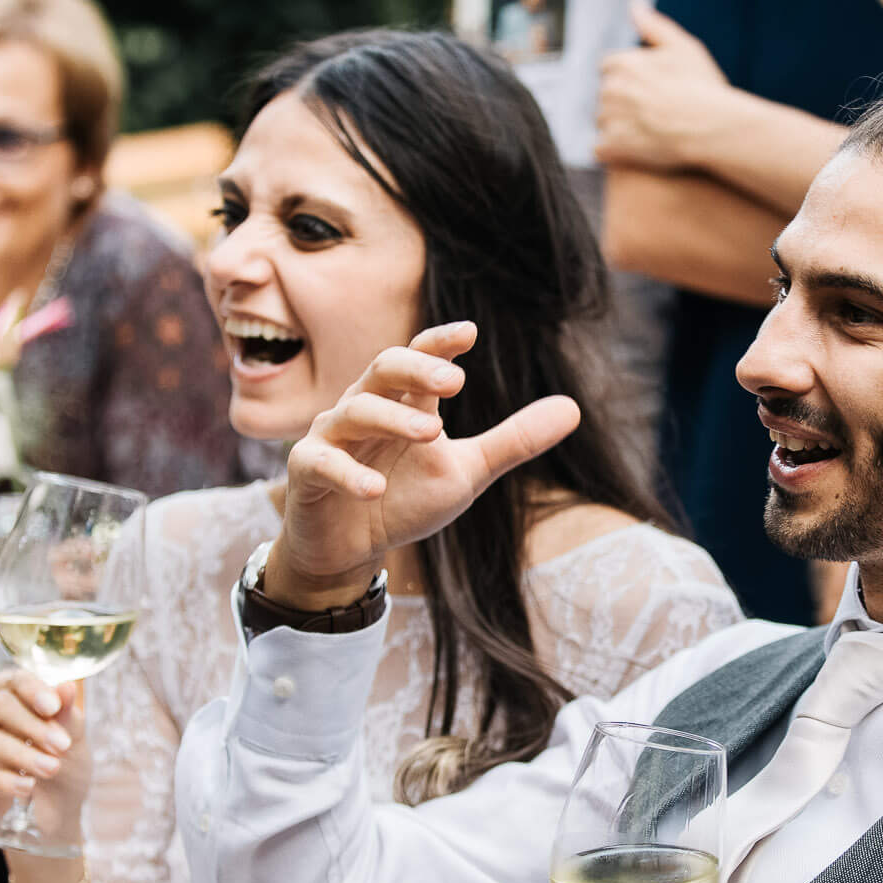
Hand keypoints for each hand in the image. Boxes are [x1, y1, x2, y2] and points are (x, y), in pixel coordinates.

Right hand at [0, 669, 85, 836]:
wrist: (54, 812)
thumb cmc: (61, 767)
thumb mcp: (73, 742)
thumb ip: (67, 716)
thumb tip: (67, 686)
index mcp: (7, 695)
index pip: (12, 680)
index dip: (32, 690)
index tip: (54, 707)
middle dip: (32, 726)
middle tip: (61, 746)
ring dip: (21, 755)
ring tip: (51, 769)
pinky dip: (1, 781)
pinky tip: (27, 787)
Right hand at [266, 322, 580, 608]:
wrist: (350, 550)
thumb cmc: (404, 498)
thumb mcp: (467, 472)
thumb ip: (514, 440)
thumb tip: (574, 407)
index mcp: (402, 401)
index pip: (419, 359)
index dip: (439, 344)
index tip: (470, 333)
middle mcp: (364, 408)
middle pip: (382, 370)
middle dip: (415, 368)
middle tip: (453, 380)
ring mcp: (331, 437)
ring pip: (355, 412)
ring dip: (393, 419)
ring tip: (433, 431)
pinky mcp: (308, 473)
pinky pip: (323, 463)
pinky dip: (349, 473)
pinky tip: (376, 489)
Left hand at [594, 2, 732, 172]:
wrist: (711, 126)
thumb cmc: (702, 85)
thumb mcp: (682, 47)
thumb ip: (653, 26)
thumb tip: (634, 5)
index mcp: (621, 63)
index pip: (609, 69)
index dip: (630, 80)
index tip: (650, 90)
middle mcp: (609, 89)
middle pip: (606, 97)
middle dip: (623, 104)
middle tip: (654, 113)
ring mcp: (609, 120)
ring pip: (603, 123)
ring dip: (618, 128)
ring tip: (649, 132)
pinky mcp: (612, 148)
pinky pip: (600, 150)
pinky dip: (613, 151)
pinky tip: (635, 151)